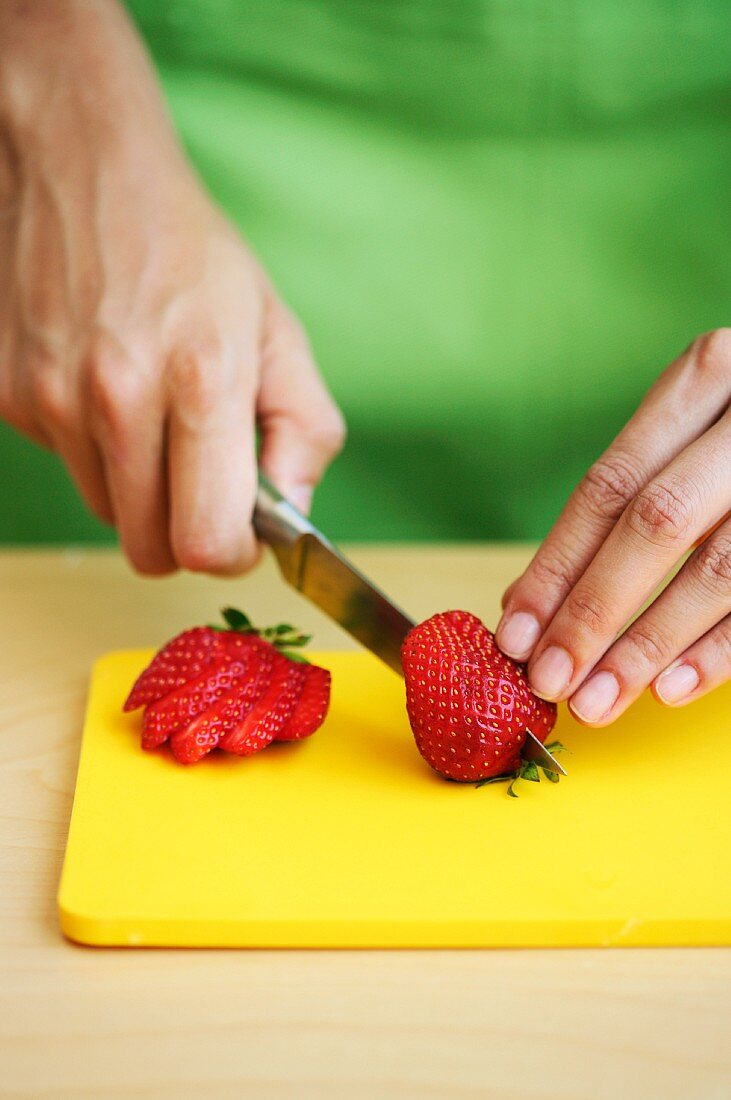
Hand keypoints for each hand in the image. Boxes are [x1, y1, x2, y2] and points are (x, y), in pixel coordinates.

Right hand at [0, 1, 343, 575]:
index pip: (207, 543)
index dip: (232, 552)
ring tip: (151, 409)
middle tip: (201, 478)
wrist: (82, 168)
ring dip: (137, 487)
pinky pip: (65, 464)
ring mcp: (51, 399)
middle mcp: (116, 398)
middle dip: (184, 529)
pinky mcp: (7, 397)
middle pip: (150, 550)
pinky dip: (91, 446)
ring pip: (108, 512)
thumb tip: (293, 511)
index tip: (241, 530)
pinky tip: (103, 381)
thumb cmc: (192, 252)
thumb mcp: (276, 330)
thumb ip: (303, 429)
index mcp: (201, 380)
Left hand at [496, 330, 730, 722]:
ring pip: (716, 571)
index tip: (516, 633)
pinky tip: (671, 688)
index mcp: (705, 380)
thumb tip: (528, 601)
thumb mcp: (686, 434)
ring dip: (649, 646)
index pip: (609, 488)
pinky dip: (718, 652)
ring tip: (599, 699)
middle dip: (593, 613)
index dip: (556, 566)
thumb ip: (618, 504)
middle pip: (654, 527)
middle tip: (550, 678)